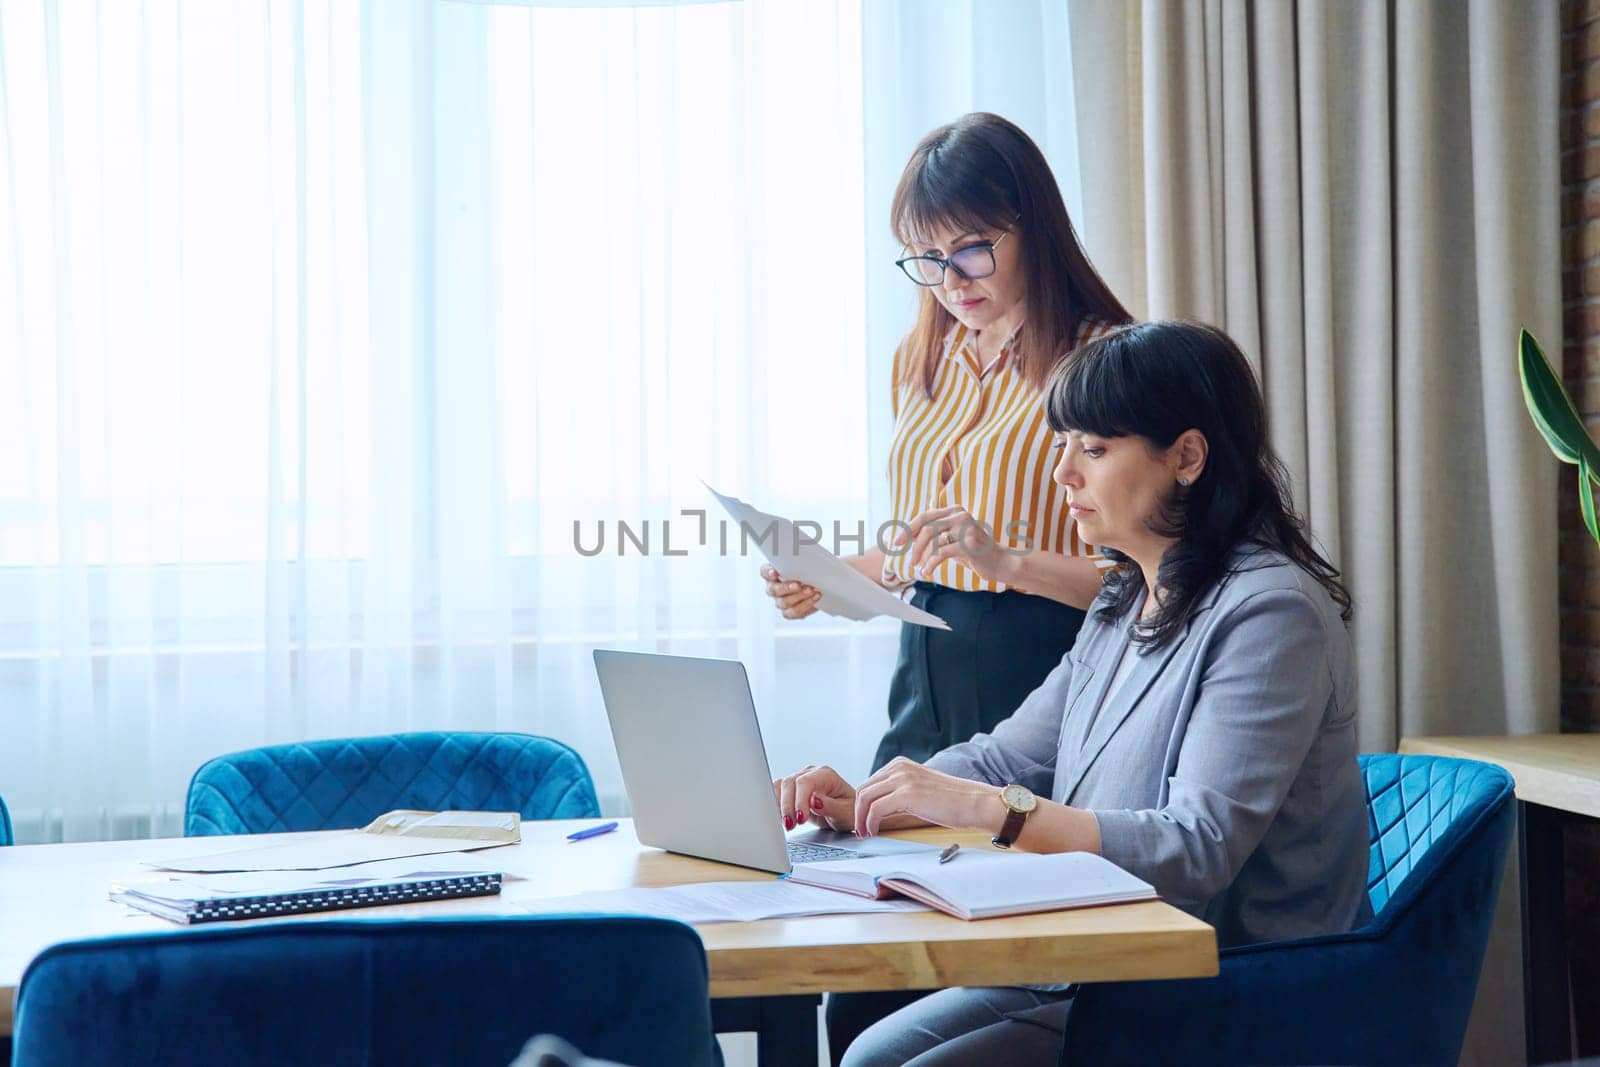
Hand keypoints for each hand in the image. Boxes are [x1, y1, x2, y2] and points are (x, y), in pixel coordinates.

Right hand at [761, 563, 821, 619]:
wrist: (815, 586)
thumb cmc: (804, 572)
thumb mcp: (800, 564)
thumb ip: (797, 562)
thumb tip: (801, 559)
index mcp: (771, 574)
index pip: (764, 572)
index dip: (768, 572)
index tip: (775, 572)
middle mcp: (773, 589)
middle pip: (773, 590)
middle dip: (787, 588)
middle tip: (798, 585)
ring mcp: (780, 602)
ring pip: (784, 602)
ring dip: (799, 596)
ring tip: (811, 590)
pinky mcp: (789, 612)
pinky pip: (794, 612)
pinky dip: (806, 605)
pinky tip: (815, 597)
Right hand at [773, 764, 856, 831]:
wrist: (847, 813)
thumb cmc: (849, 811)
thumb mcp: (845, 813)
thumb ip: (830, 806)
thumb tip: (813, 800)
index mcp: (825, 775)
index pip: (805, 782)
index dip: (799, 801)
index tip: (801, 819)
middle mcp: (810, 774)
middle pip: (789, 783)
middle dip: (787, 806)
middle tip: (791, 826)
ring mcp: (799, 779)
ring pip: (780, 786)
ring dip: (779, 806)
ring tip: (786, 824)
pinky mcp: (792, 789)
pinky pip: (777, 793)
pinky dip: (776, 805)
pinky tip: (780, 819)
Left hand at [853, 757, 999, 836]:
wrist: (974, 802)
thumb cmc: (952, 801)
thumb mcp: (920, 788)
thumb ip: (900, 791)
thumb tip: (879, 808)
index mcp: (901, 764)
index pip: (870, 783)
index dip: (862, 804)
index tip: (863, 821)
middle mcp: (899, 767)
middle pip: (863, 789)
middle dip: (858, 811)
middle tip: (861, 830)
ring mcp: (902, 778)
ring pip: (865, 798)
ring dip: (861, 818)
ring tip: (866, 833)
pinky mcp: (906, 794)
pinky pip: (875, 809)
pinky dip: (869, 822)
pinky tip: (874, 832)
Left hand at [901, 506, 1019, 584]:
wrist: (1001, 563)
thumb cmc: (974, 553)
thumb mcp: (953, 541)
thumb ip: (936, 536)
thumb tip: (909, 536)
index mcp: (955, 511)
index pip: (925, 516)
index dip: (908, 528)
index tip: (896, 542)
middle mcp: (960, 515)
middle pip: (926, 527)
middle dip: (912, 544)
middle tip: (908, 560)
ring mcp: (965, 528)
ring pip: (933, 541)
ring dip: (922, 557)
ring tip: (918, 568)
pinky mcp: (968, 543)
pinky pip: (941, 553)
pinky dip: (930, 564)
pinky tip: (926, 572)